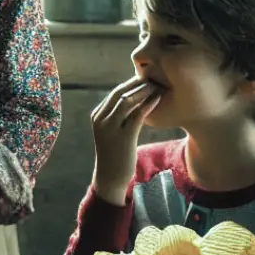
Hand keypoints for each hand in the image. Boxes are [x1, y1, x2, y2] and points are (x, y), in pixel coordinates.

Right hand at [90, 75, 161, 205]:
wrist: (110, 177)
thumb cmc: (114, 153)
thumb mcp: (111, 131)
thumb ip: (117, 116)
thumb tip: (134, 100)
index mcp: (97, 115)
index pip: (114, 92)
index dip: (131, 84)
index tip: (146, 79)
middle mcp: (100, 119)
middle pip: (120, 93)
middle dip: (137, 83)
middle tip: (153, 78)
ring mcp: (110, 128)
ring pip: (127, 101)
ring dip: (144, 91)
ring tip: (157, 86)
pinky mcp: (123, 137)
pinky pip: (137, 115)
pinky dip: (148, 105)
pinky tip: (158, 99)